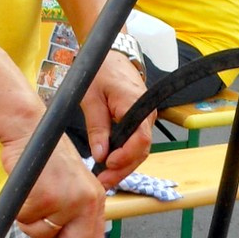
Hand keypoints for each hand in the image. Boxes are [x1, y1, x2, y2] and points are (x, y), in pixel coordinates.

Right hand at [2, 130, 109, 237]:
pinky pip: (25, 222)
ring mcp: (67, 200)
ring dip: (29, 223)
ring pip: (41, 236)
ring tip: (33, 196)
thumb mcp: (66, 188)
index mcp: (94, 200)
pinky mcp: (46, 197)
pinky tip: (26, 190)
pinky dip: (19, 211)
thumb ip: (68, 218)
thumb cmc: (44, 162)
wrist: (30, 131)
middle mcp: (86, 201)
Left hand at [80, 50, 152, 183]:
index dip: (126, 156)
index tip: (107, 164)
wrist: (111, 54)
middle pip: (141, 150)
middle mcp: (147, 113)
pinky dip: (124, 156)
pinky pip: (136, 143)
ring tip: (104, 179)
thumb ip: (97, 127)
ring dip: (123, 166)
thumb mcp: (91, 98)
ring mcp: (145, 118)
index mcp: (136, 104)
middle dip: (123, 169)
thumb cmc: (100, 71)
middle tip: (103, 182)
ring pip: (139, 150)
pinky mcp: (140, 121)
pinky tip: (110, 167)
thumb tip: (99, 155)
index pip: (141, 138)